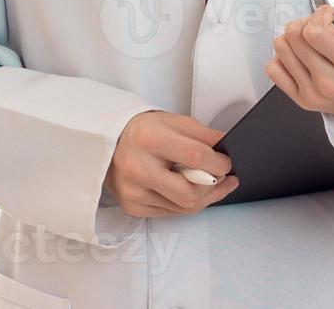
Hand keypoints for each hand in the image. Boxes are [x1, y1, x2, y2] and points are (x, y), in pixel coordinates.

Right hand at [102, 111, 239, 216]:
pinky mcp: (132, 207)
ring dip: (205, 197)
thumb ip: (202, 135)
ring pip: (184, 207)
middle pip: (190, 192)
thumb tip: (227, 148)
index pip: (195, 157)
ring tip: (215, 185)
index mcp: (149, 139)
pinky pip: (171, 212)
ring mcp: (133, 192)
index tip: (226, 163)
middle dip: (214, 187)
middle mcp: (138, 168)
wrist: (106, 143)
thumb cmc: (143, 130)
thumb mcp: (172, 121)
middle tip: (225, 178)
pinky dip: (185, 202)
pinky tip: (190, 190)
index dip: (218, 163)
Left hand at [266, 0, 333, 129]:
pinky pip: (275, 69)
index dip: (323, 13)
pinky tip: (306, 53)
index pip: (315, 31)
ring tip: (318, 37)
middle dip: (309, 20)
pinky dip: (286, 55)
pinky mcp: (305, 101)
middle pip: (294, 36)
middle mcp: (330, 84)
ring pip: (282, 49)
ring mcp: (315, 95)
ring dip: (296, 36)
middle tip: (327, 24)